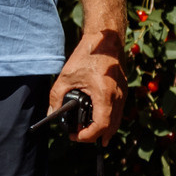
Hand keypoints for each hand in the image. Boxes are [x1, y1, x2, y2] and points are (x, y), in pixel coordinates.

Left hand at [50, 32, 123, 146]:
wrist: (106, 40)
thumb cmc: (87, 55)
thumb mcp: (67, 76)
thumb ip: (57, 96)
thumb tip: (51, 113)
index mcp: (104, 94)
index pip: (100, 125)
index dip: (88, 135)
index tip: (75, 135)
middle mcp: (117, 97)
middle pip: (111, 127)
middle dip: (95, 136)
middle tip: (79, 135)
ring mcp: (123, 94)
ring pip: (117, 120)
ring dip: (104, 130)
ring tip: (88, 133)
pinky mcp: (124, 90)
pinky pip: (119, 111)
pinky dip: (110, 120)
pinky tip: (100, 121)